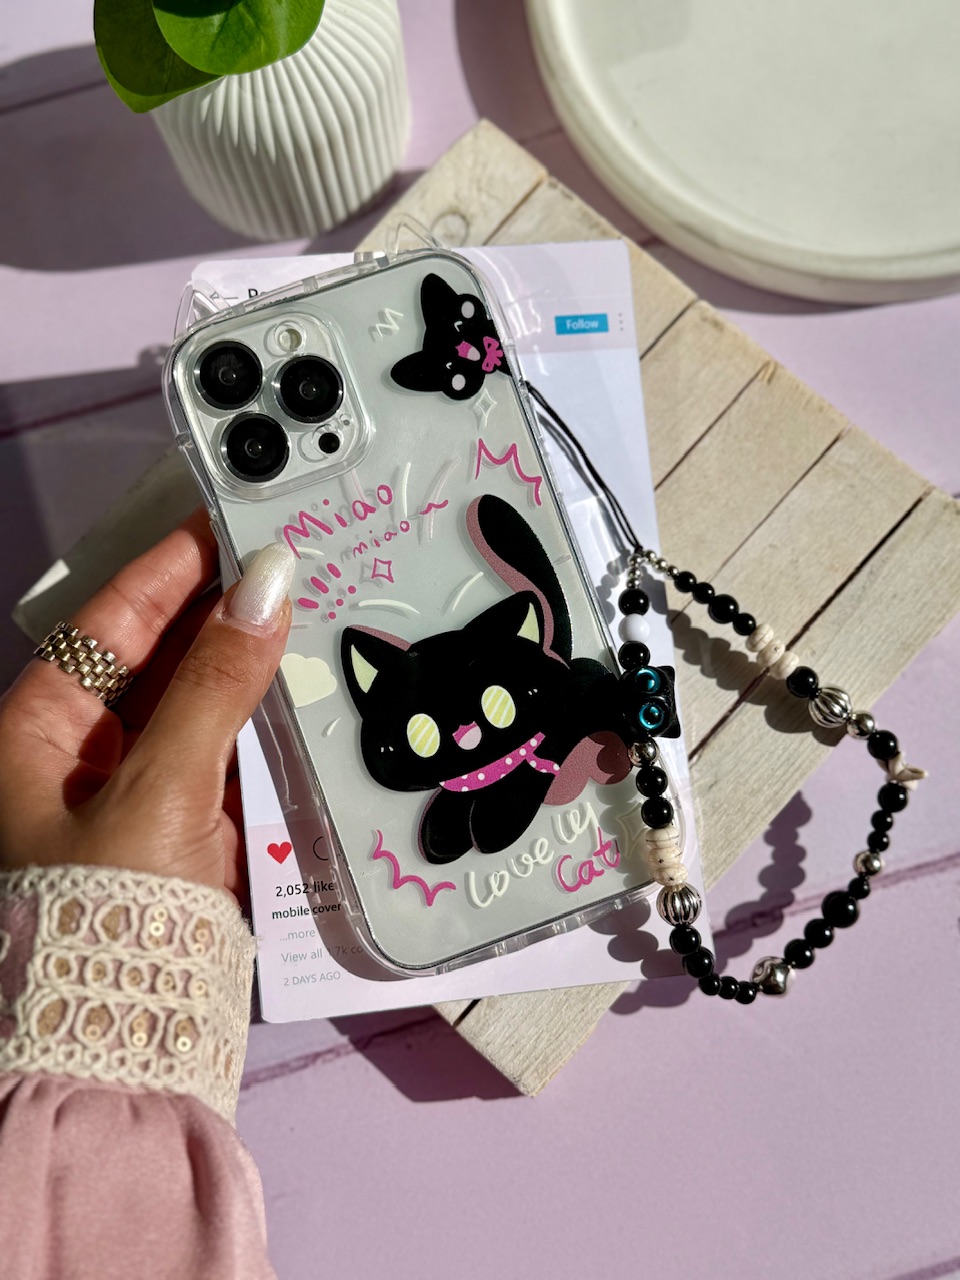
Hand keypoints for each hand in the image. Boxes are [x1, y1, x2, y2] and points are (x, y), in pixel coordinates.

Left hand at [0, 512, 293, 899]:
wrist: (129, 1036)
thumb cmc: (114, 901)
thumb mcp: (160, 784)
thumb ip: (216, 682)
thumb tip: (268, 579)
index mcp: (40, 731)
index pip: (111, 622)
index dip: (170, 566)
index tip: (228, 517)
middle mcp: (85, 753)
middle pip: (161, 659)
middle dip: (222, 613)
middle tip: (291, 562)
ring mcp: (141, 791)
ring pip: (204, 706)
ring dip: (254, 668)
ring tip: (316, 614)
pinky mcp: (191, 829)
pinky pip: (233, 756)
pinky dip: (270, 727)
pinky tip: (315, 695)